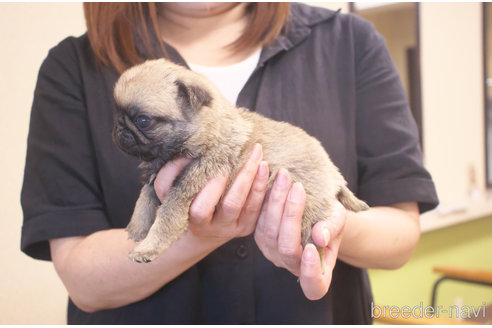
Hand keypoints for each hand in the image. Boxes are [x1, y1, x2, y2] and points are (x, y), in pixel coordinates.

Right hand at [154, 144, 269, 244]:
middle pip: (232, 205)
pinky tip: (268, 170)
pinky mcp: (249, 226)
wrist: (200, 230)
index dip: (211, 189)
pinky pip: (261, 208)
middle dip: (243, 178)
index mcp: (195, 221)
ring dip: (258, 181)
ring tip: (262, 158)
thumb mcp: (168, 192)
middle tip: (252, 153)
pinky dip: (265, 189)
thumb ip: (170, 174)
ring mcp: (235, 228)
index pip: (201, 208)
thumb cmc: (183, 204)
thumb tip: (185, 154)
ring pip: (250, 206)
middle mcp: (217, 228)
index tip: (221, 166)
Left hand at [254, 169, 346, 299]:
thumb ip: (332, 229)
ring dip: (276, 201)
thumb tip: (320, 237)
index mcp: (317, 273)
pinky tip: (268, 176)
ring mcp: (272, 252)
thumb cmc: (331, 219)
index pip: (313, 285)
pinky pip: (258, 219)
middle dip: (292, 215)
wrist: (316, 209)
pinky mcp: (259, 235)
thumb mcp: (338, 220)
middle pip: (287, 247)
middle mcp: (291, 266)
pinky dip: (263, 197)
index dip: (311, 271)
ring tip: (284, 176)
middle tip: (297, 187)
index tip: (313, 248)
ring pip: (269, 231)